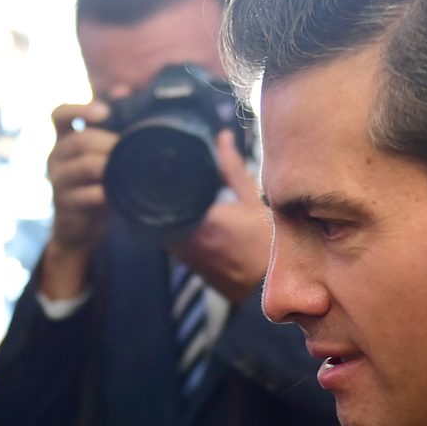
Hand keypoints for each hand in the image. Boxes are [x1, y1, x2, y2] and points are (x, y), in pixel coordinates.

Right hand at [40, 101, 116, 300]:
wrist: (79, 231)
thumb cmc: (95, 187)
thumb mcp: (101, 156)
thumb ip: (110, 125)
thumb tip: (122, 90)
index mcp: (63, 141)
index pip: (59, 114)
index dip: (79, 108)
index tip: (104, 112)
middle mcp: (56, 158)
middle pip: (80, 140)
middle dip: (109, 142)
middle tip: (132, 149)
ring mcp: (58, 183)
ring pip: (85, 166)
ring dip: (110, 166)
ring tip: (128, 169)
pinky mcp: (65, 206)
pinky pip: (88, 195)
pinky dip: (107, 193)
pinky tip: (119, 194)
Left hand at [169, 129, 271, 302]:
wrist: (267, 286)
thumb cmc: (265, 245)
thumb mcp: (253, 199)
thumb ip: (233, 168)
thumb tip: (223, 139)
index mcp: (202, 220)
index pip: (166, 192)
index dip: (164, 176)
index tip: (166, 165)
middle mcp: (186, 239)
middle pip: (159, 208)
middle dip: (164, 192)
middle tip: (173, 177)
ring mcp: (183, 253)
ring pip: (162, 223)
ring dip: (169, 209)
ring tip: (182, 195)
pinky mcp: (186, 263)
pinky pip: (170, 238)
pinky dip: (176, 225)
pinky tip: (190, 217)